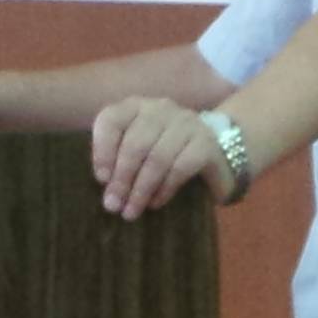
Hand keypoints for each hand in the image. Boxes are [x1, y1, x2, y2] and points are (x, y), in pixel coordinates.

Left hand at [90, 97, 234, 219]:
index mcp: (136, 106)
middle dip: (122, 178)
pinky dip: (164, 188)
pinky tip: (155, 203)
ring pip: (158, 157)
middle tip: (113, 205)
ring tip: (131, 211)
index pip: (111, 119)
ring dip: (141, 189)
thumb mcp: (138, 150)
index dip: (102, 150)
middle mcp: (161, 108)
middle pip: (135, 143)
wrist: (216, 152)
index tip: (101, 179)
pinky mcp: (206, 143)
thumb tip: (106, 188)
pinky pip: (180, 168)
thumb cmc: (165, 153)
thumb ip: (119, 159)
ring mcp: (187, 123)